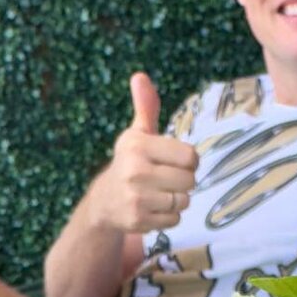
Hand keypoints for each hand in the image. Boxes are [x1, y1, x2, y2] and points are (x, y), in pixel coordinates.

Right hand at [88, 72, 197, 232]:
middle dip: (183, 182)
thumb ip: (146, 108)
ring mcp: (136, 197)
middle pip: (189, 181)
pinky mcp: (138, 219)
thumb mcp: (137, 134)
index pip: (190, 156)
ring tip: (158, 194)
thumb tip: (140, 76)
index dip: (188, 161)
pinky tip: (153, 208)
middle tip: (164, 180)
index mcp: (138, 145)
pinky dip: (169, 217)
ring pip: (183, 201)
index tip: (172, 161)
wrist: (105, 202)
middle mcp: (135, 170)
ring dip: (177, 200)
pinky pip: (175, 219)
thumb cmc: (131, 163)